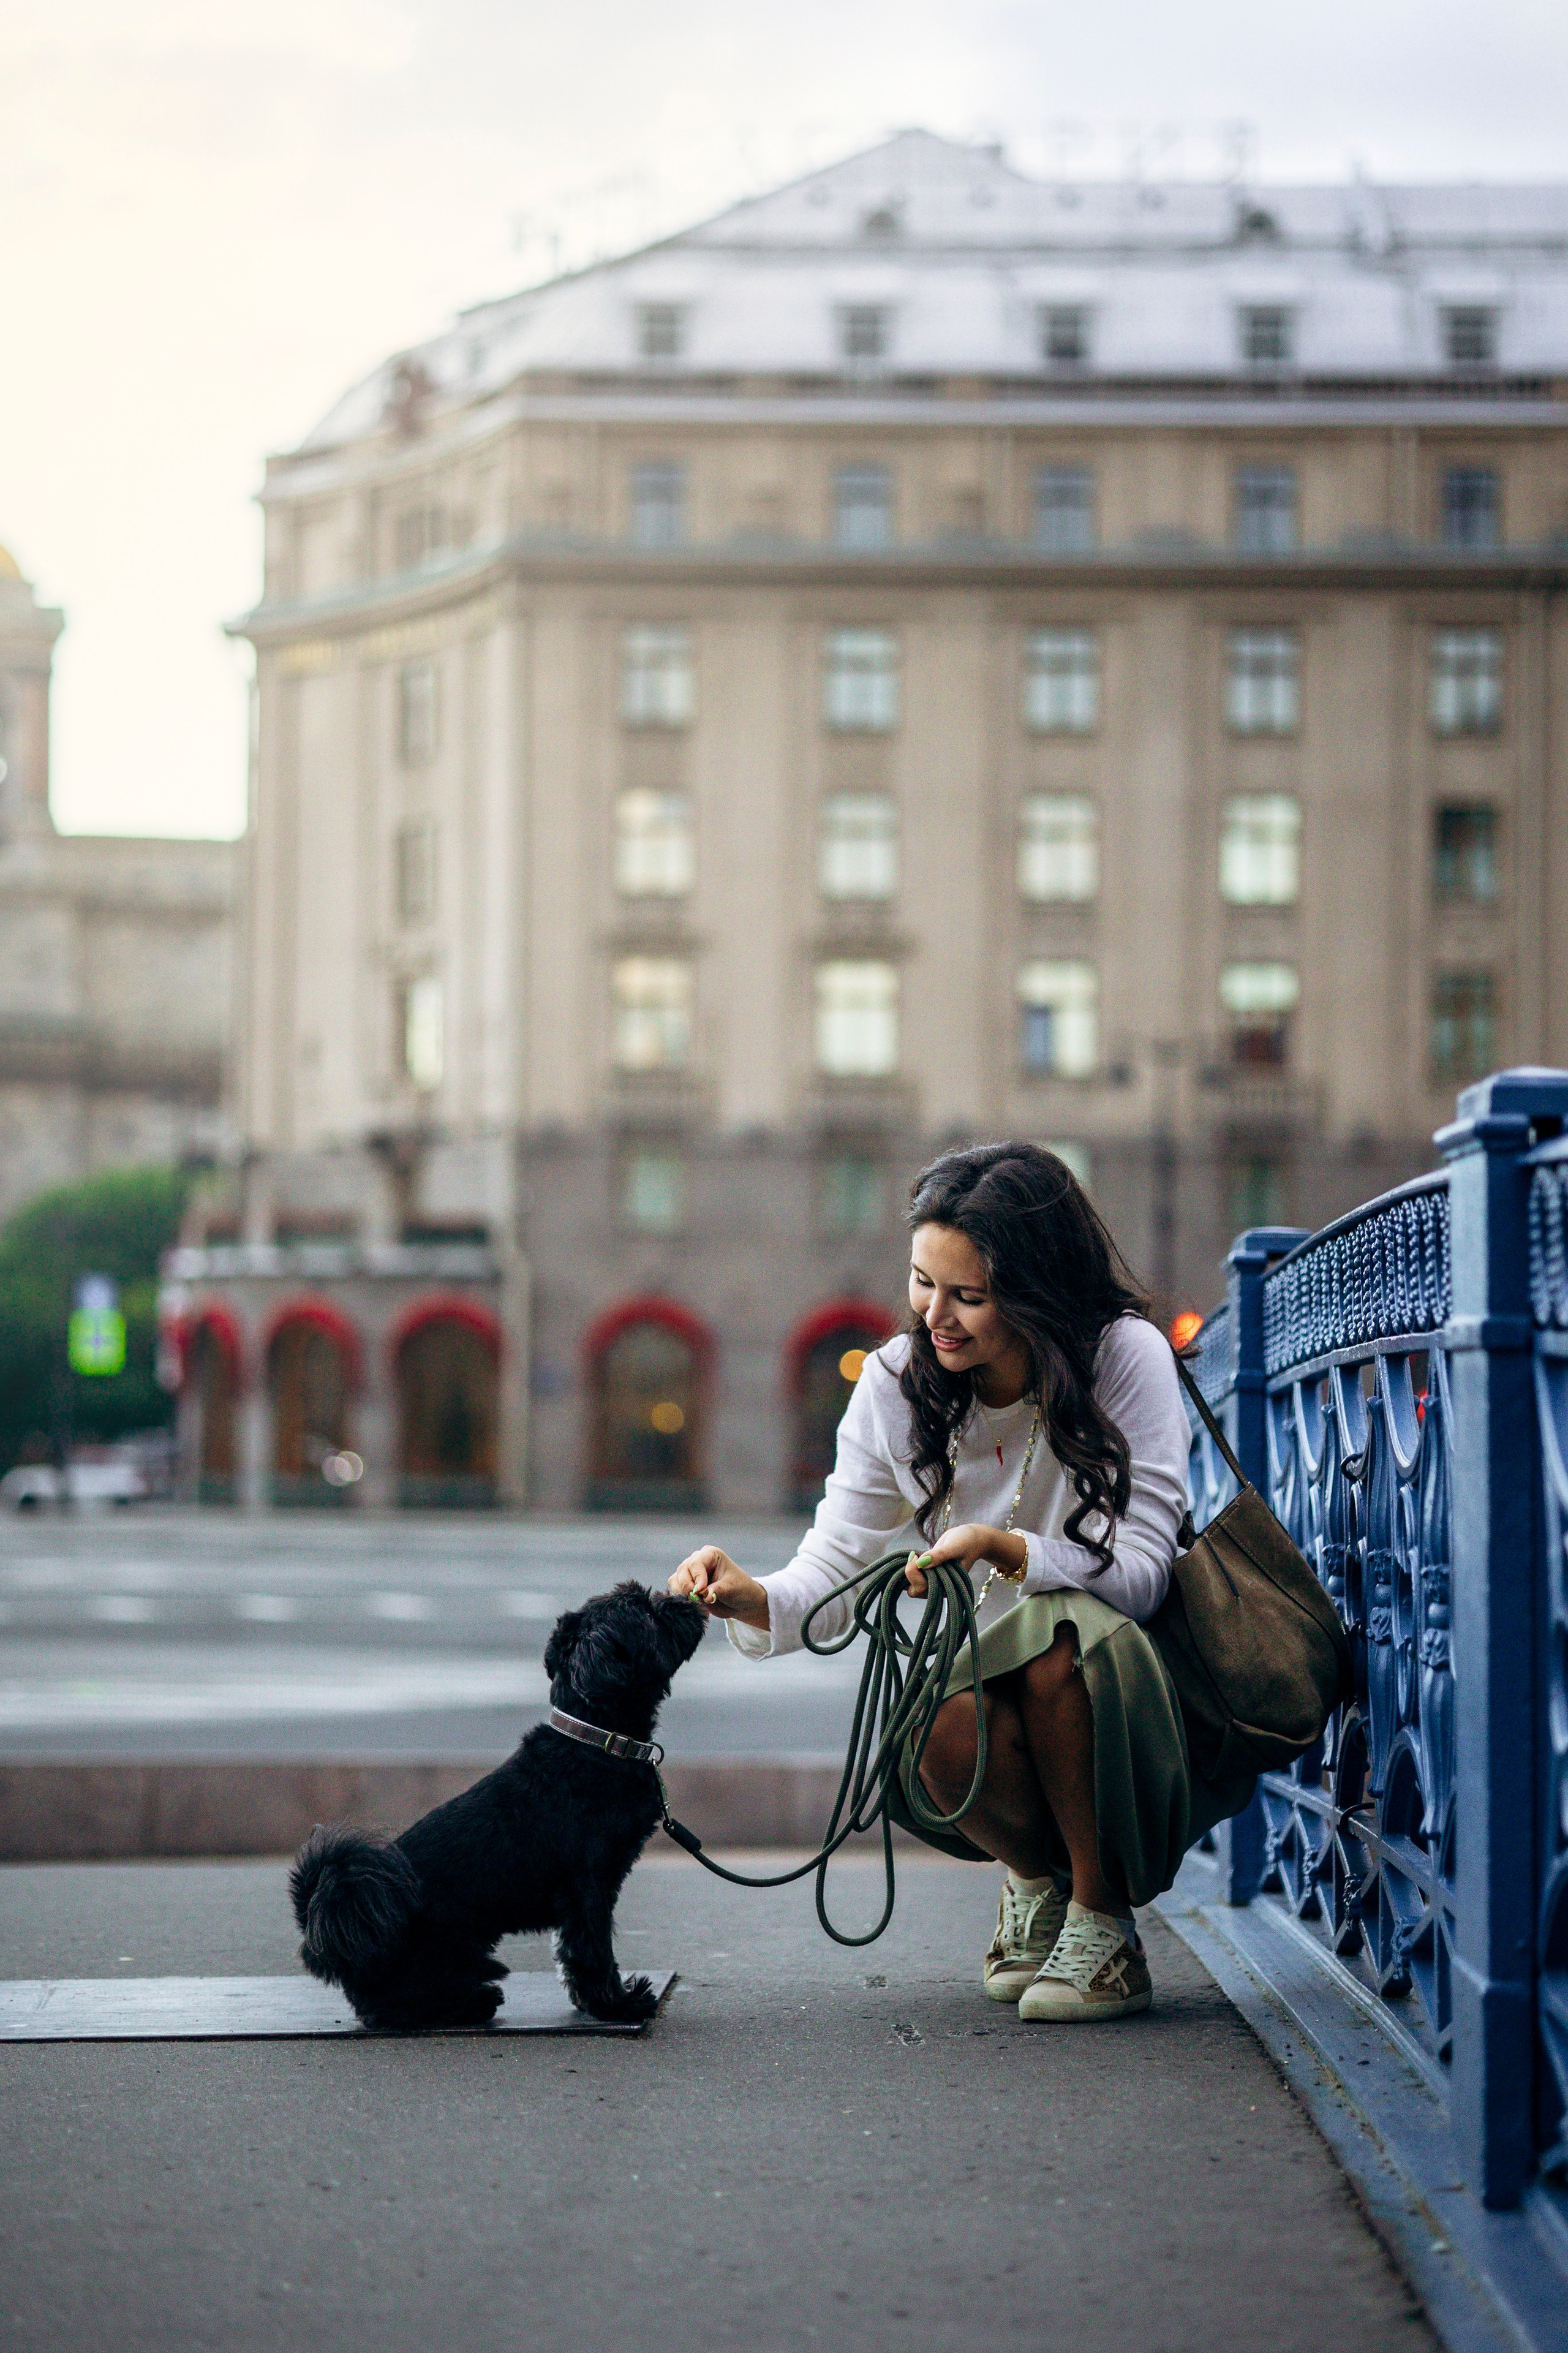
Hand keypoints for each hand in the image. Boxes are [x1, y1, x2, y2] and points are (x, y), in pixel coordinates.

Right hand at [669, 1546, 770, 1631]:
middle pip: (683, 1570)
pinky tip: (695, 1603)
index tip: (701, 1592)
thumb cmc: (740, 1589)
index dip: (696, 1578)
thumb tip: (705, 1595)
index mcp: (711, 1554)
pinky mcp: (686, 1584)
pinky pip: (675, 1588)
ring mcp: (691, 1572)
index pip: (696, 1563)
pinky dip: (681, 1597)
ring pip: (676, 1579)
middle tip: (699, 1599)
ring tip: (699, 1602)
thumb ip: (717, 1590)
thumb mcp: (732, 1589)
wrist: (740, 1602)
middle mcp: (698, 1560)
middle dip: (689, 1587)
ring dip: (684, 1593)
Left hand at [904, 1523, 1027, 1596]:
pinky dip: (910, 1566)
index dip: (913, 1574)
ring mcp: (933, 1579)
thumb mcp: (954, 1546)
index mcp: (947, 1587)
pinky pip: (913, 1574)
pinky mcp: (929, 1571)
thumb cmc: (967, 1542)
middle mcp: (939, 1586)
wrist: (972, 1538)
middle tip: (914, 1556)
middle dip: (909, 1574)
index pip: (922, 1588)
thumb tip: (921, 1563)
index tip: (916, 1556)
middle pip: (914, 1591)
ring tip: (915, 1556)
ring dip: (909, 1571)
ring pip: (911, 1584)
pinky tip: (914, 1555)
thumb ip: (939, 1555)